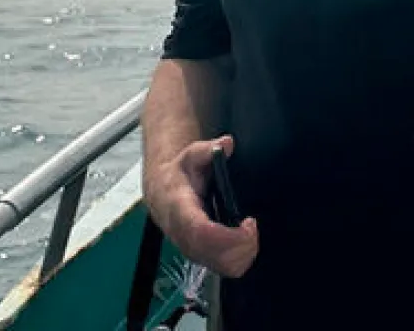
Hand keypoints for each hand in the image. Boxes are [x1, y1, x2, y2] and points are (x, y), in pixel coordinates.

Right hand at [145, 134, 259, 277]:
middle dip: (242, 247)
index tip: (248, 224)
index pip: (201, 232)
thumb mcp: (192, 155)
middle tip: (252, 228)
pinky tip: (243, 240)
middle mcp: (182, 234)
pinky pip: (221, 269)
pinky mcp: (198, 256)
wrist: (161, 190)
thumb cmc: (179, 173)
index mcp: (179, 208)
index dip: (228, 236)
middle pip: (214, 257)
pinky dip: (239, 259)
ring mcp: (190, 248)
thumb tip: (226, 144)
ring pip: (220, 268)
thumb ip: (209, 149)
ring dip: (242, 255)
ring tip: (249, 233)